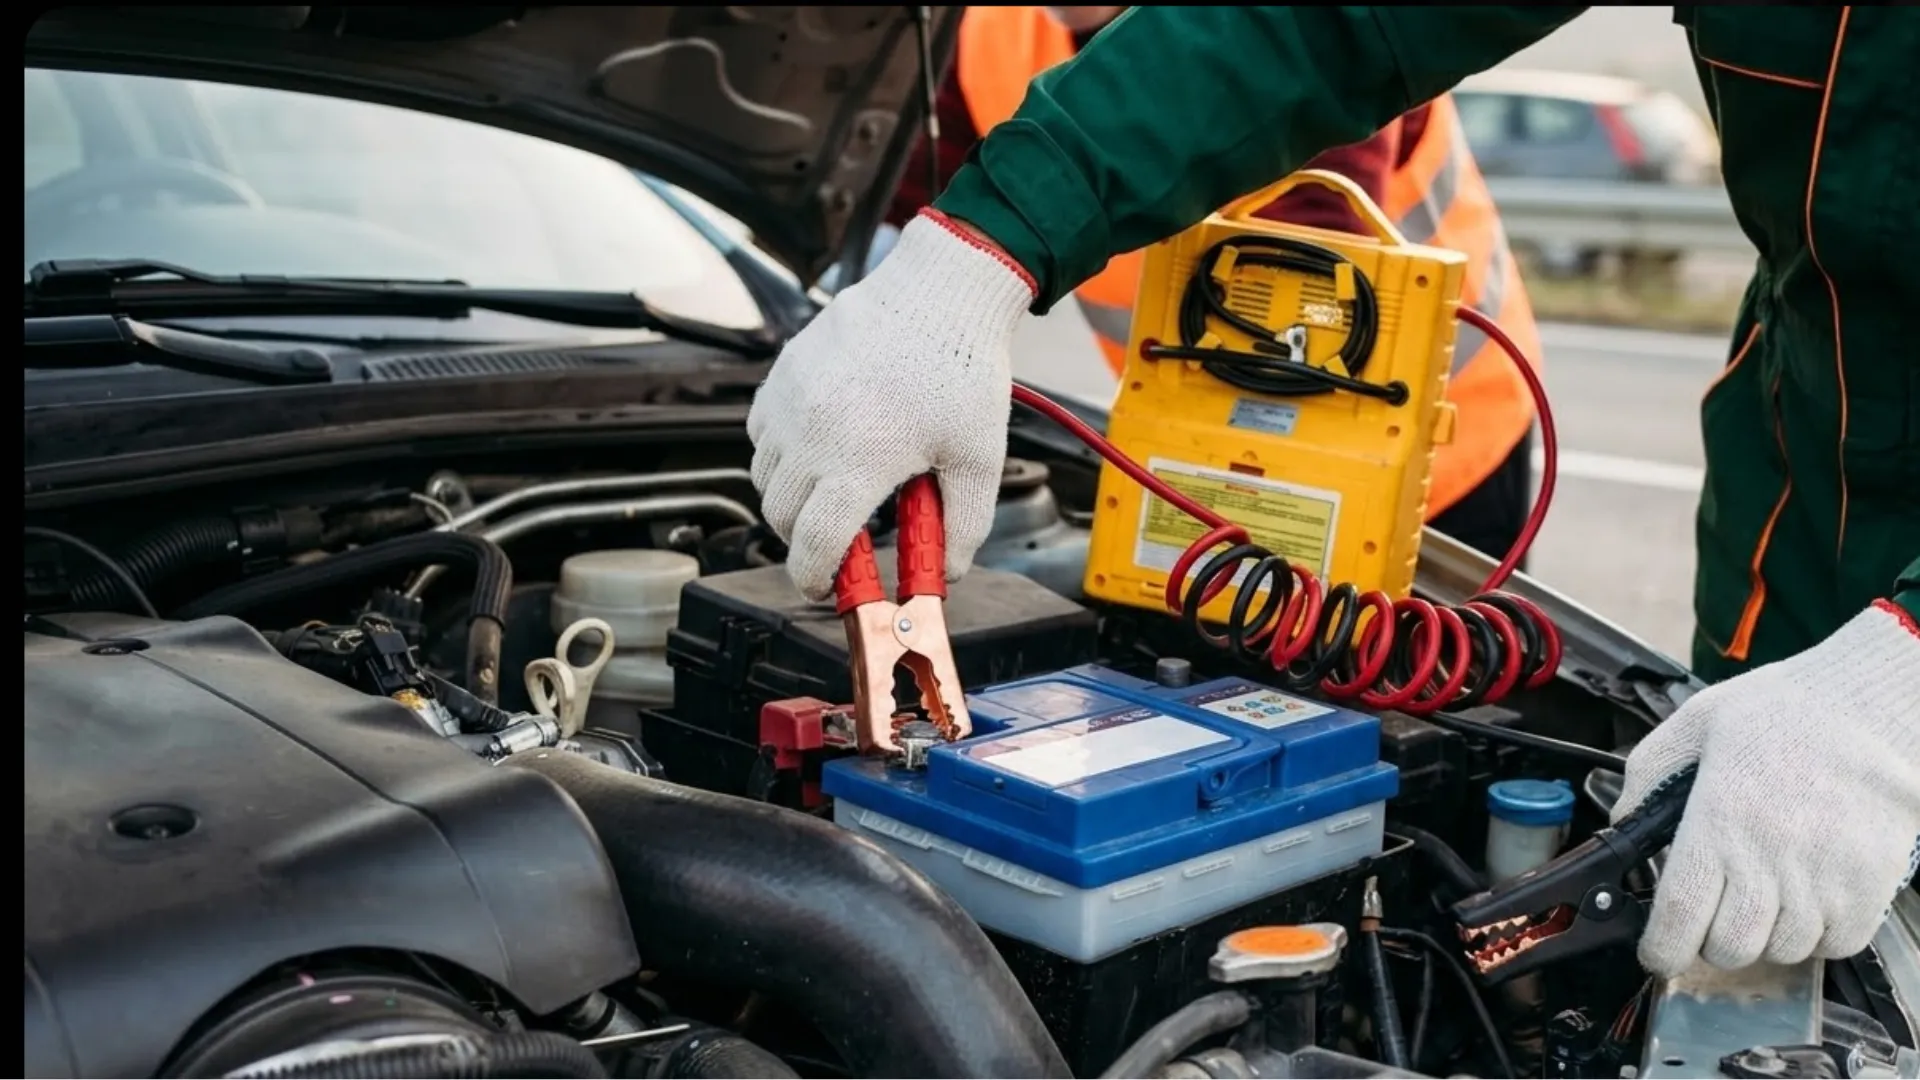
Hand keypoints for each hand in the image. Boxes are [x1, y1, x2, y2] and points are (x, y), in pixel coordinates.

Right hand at [748, 210, 1035, 600]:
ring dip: (792, 497)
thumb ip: (964, 526)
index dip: (815, 580)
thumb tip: (948, 573)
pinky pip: (759, 434)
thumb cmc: (961, 369)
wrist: (939, 292)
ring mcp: (790, 401)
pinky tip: (820, 444)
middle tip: (843, 534)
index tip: (824, 587)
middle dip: (808, 539)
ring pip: (766, 478)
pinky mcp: (781, 375)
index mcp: (861, 461)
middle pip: (782, 518)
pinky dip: (779, 453)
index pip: (814, 546)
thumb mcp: (978, 459)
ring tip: (837, 483)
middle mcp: (814, 433)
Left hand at [1613, 601, 1919, 976]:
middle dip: (1711, 939)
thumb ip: (1648, 775)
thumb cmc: (1784, 714)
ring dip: (1765, 935)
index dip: (1661, 948)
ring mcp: (1823, 881)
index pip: (1679, 916)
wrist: (1871, 709)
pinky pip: (1834, 946)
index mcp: (1719, 823)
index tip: (1656, 951)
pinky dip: (1816, 936)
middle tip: (1715, 910)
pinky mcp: (1868, 890)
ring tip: (1766, 892)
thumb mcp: (1695, 725)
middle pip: (1728, 948)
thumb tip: (1622, 821)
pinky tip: (1807, 897)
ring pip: (1780, 951)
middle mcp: (1769, 861)